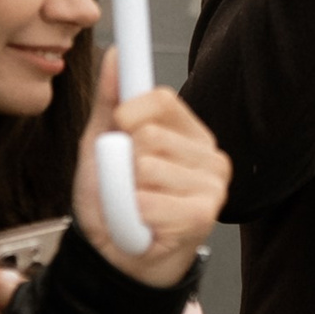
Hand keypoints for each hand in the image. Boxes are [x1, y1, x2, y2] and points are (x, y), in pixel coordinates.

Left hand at [69, 53, 232, 288]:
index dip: (130, 111)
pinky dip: (131, 214)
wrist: (115, 259)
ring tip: (134, 208)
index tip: (120, 127)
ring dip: (124, 191)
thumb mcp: (102, 145)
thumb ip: (111, 101)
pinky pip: (148, 200)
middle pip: (149, 134)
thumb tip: (115, 54)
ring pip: (147, 166)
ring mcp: (212, 185)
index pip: (162, 99)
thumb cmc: (114, 203)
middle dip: (123, 161)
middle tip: (128, 185)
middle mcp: (209, 155)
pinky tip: (143, 225)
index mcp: (190, 133)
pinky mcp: (204, 214)